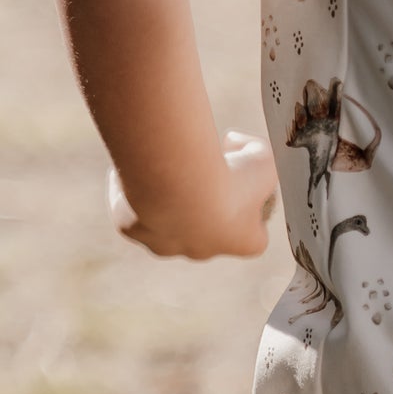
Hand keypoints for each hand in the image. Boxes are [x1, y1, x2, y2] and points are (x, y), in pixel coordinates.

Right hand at [108, 131, 279, 259]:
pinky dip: (133, 189)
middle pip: (206, 230)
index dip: (249, 208)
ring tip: (166, 167)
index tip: (239, 181)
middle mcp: (204, 251)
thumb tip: (233, 142)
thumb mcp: (262, 156)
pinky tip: (140, 165)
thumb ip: (255, 150)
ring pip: (166, 223)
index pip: (254, 235)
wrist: (178, 179)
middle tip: (199, 171)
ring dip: (167, 199)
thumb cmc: (228, 174)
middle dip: (203, 203)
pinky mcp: (132, 230)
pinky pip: (131, 210)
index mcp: (243, 243)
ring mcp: (166, 244)